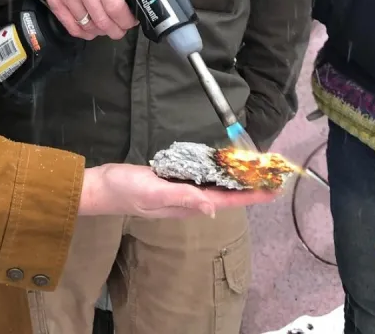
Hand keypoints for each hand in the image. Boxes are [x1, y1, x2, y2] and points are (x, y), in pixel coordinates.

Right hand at [40, 0, 136, 40]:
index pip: (114, 5)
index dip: (125, 20)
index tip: (130, 22)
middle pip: (102, 19)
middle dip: (116, 30)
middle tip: (121, 30)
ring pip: (88, 26)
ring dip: (101, 32)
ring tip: (107, 29)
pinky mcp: (54, 2)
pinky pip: (72, 27)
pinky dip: (84, 33)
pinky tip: (92, 31)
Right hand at [78, 164, 278, 218]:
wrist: (100, 187)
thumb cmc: (125, 190)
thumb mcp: (152, 192)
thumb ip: (182, 197)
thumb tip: (214, 208)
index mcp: (186, 204)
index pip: (225, 200)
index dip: (250, 195)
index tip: (274, 190)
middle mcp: (187, 200)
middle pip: (224, 195)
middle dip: (248, 187)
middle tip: (271, 175)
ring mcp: (178, 191)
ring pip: (214, 187)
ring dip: (234, 180)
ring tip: (254, 170)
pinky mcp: (170, 181)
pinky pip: (199, 178)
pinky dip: (215, 172)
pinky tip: (221, 165)